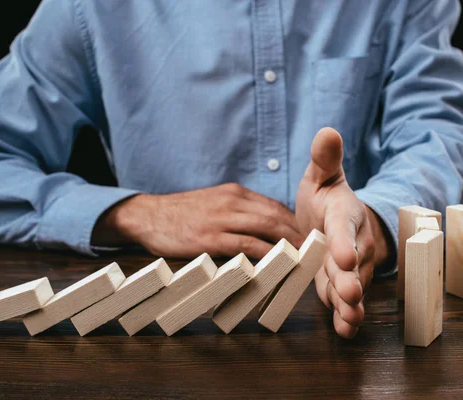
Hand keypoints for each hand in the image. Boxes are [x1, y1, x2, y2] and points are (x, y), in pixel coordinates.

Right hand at [92, 183, 303, 259]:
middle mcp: (232, 202)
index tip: (308, 239)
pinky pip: (245, 245)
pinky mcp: (210, 237)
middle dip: (299, 234)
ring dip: (288, 245)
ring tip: (303, 260)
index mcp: (235, 193)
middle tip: (314, 252)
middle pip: (276, 216)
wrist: (148, 215)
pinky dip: (265, 254)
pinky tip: (277, 265)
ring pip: (266, 229)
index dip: (295, 224)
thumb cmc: (182, 214)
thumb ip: (238, 212)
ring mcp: (221, 219)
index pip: (274, 207)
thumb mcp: (214, 203)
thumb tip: (264, 230)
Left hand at [296, 127, 392, 338]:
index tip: (343, 255)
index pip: (346, 228)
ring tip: (349, 320)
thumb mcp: (323, 176)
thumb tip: (327, 131)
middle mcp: (353, 244)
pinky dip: (346, 316)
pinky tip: (345, 330)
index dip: (345, 242)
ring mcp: (350, 269)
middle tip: (349, 294)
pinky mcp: (341, 284)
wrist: (337, 221)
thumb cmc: (328, 198)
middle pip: (353, 264)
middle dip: (351, 280)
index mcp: (345, 216)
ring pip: (353, 286)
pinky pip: (345, 301)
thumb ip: (325, 159)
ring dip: (351, 305)